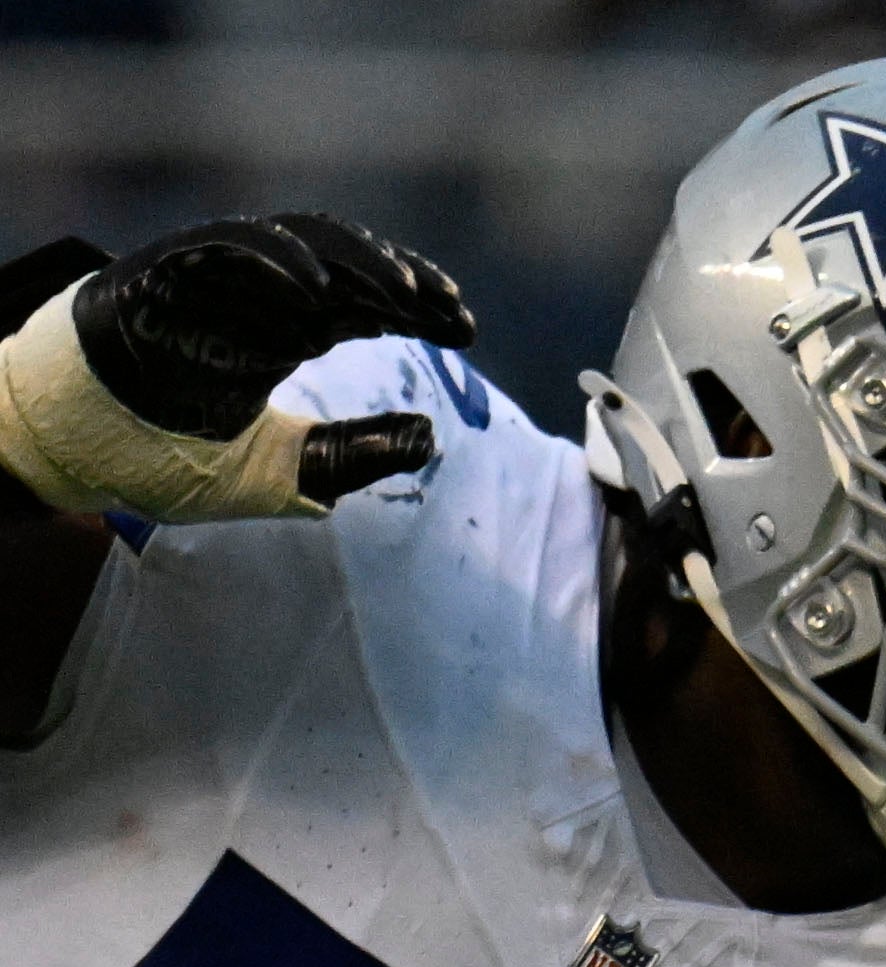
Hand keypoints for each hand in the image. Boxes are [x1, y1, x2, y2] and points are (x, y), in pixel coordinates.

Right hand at [0, 214, 472, 522]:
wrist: (83, 444)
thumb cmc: (171, 453)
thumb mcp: (285, 470)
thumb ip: (355, 455)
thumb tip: (432, 435)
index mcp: (289, 333)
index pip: (371, 307)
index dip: (421, 311)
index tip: (467, 328)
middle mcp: (262, 299)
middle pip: (351, 270)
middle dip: (407, 283)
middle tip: (453, 307)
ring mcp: (220, 280)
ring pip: (302, 243)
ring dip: (358, 261)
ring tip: (409, 290)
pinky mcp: (173, 270)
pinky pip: (229, 244)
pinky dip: (277, 257)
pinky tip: (323, 288)